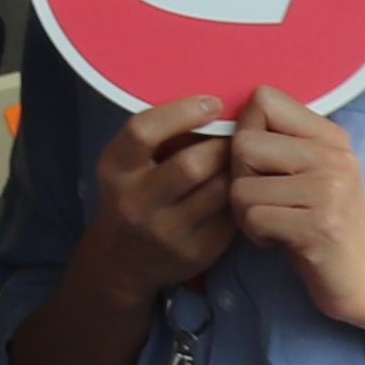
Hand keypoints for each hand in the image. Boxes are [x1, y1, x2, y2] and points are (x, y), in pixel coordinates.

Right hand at [69, 94, 239, 303]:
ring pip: (219, 192)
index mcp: (114, 170)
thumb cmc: (134, 195)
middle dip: (224, 145)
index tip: (213, 103)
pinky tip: (247, 187)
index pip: (143, 132)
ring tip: (250, 158)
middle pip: (191, 164)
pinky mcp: (195, 252)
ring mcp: (166, 231)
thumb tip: (214, 106)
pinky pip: (231, 216)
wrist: (123, 260)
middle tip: (244, 134)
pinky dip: (243, 196)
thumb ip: (161, 138)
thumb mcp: (128, 166)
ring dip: (239, 170)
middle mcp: (135, 202)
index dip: (182, 112)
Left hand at [222, 86, 364, 342]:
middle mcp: (334, 156)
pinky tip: (281, 241)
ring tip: (275, 223)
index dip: (245, 130)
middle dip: (239, 179)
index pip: (263, 99)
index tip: (262, 164)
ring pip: (240, 185)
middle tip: (266, 203)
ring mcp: (330, 189)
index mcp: (330, 135)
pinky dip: (256, 234)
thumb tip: (215, 116)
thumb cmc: (318, 224)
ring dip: (245, 213)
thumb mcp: (305, 173)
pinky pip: (253, 218)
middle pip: (243, 144)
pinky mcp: (320, 225)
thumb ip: (275, 143)